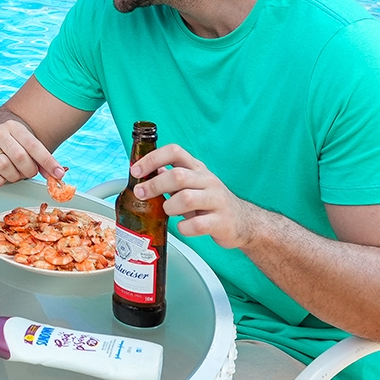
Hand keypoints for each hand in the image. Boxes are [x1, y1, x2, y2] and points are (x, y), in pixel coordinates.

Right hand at [0, 118, 62, 186]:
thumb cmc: (11, 147)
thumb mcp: (27, 148)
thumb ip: (41, 160)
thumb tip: (56, 174)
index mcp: (14, 127)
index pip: (34, 145)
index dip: (48, 161)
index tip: (58, 174)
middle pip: (20, 156)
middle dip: (28, 170)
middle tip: (28, 173)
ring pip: (4, 165)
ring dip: (14, 176)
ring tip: (14, 174)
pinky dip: (0, 181)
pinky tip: (2, 176)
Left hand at [131, 144, 258, 249]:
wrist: (244, 222)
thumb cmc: (211, 202)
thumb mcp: (193, 184)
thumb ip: (172, 177)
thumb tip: (147, 170)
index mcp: (198, 169)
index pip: (175, 151)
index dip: (153, 158)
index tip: (136, 170)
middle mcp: (208, 181)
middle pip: (177, 176)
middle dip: (154, 185)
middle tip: (141, 194)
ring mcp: (216, 201)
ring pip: (186, 198)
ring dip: (169, 207)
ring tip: (168, 212)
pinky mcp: (221, 222)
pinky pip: (197, 224)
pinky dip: (184, 228)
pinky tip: (183, 227)